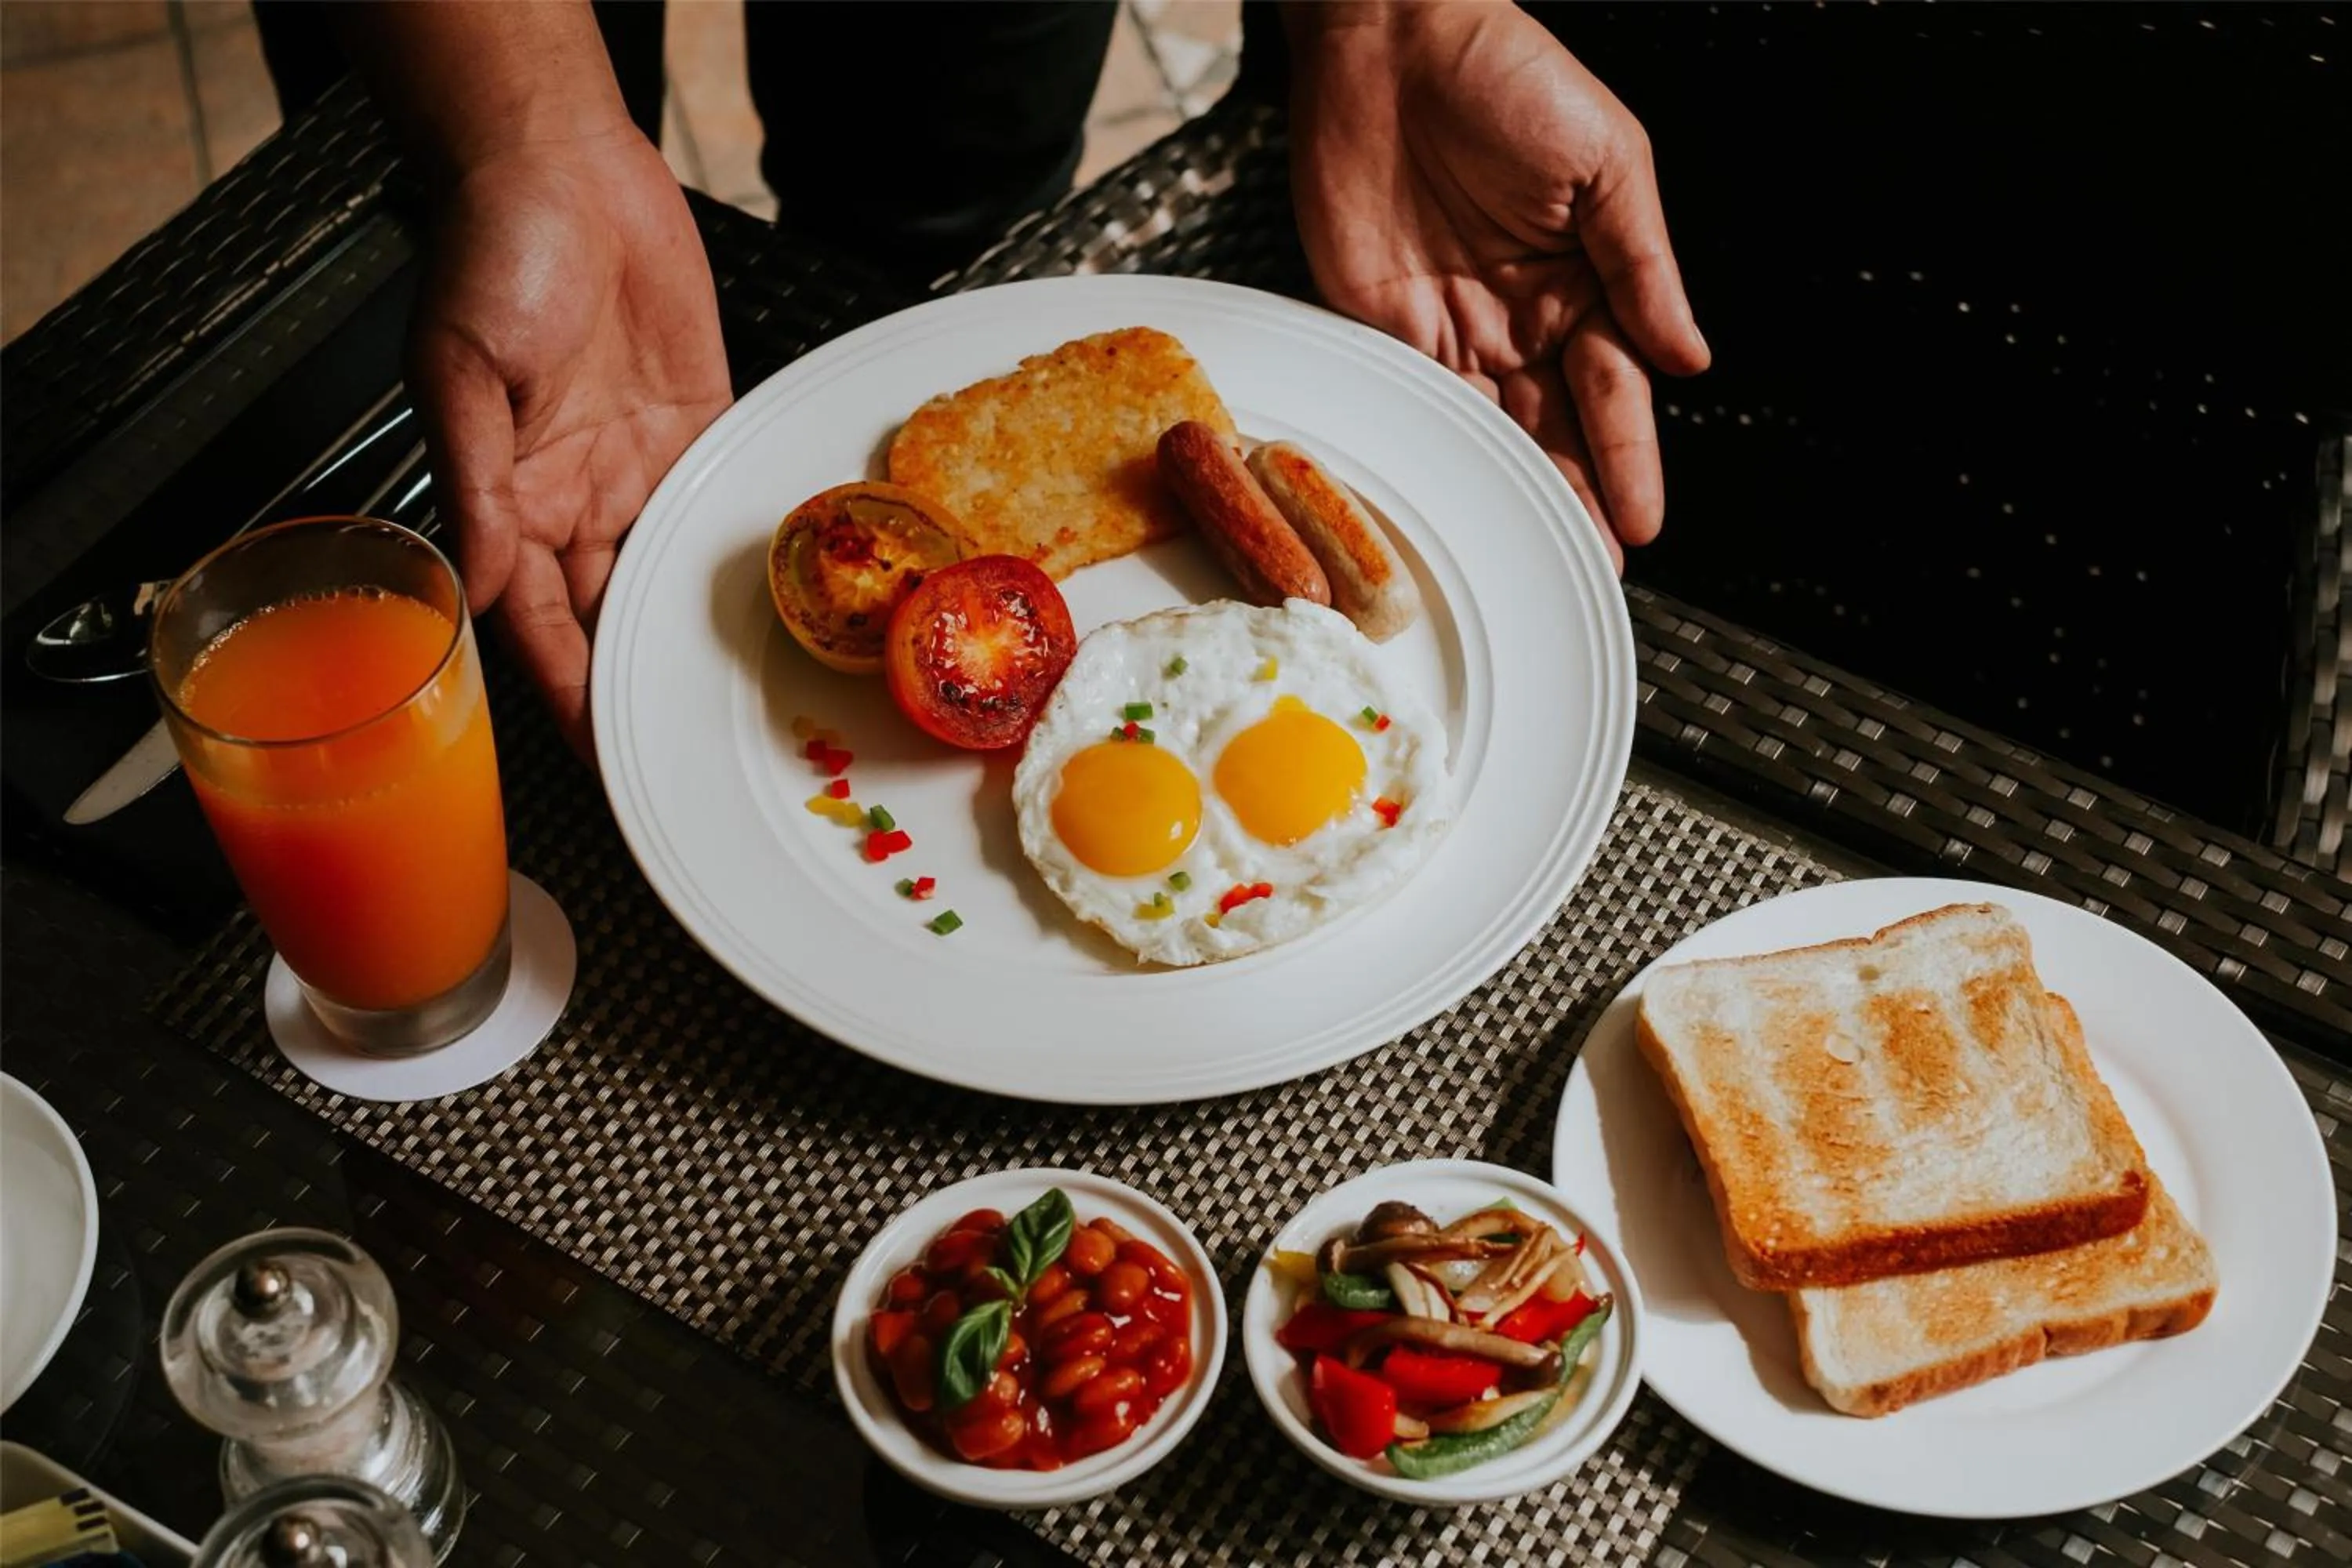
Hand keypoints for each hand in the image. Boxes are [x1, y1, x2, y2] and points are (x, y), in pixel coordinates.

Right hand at [410, 127, 730, 761]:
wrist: (561, 168)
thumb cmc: (493, 252)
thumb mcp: (462, 371)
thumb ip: (474, 486)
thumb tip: (471, 584)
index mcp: (508, 499)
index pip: (538, 627)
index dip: (568, 698)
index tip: (599, 763)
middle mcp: (574, 498)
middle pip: (608, 622)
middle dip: (638, 691)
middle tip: (682, 759)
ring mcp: (636, 469)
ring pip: (665, 580)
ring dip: (692, 638)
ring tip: (736, 706)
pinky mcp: (693, 430)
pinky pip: (715, 511)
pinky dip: (742, 559)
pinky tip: (779, 606)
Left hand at [1287, 2, 1708, 567]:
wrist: (1393, 37)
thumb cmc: (1508, 73)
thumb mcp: (1605, 161)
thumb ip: (1642, 266)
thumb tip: (1689, 357)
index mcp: (1585, 282)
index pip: (1613, 391)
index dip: (1627, 458)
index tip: (1643, 521)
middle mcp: (1522, 317)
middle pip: (1553, 430)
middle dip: (1576, 500)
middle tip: (1592, 570)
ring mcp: (1452, 326)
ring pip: (1489, 433)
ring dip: (1512, 495)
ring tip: (1534, 557)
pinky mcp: (1383, 322)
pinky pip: (1414, 402)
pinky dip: (1435, 452)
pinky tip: (1455, 500)